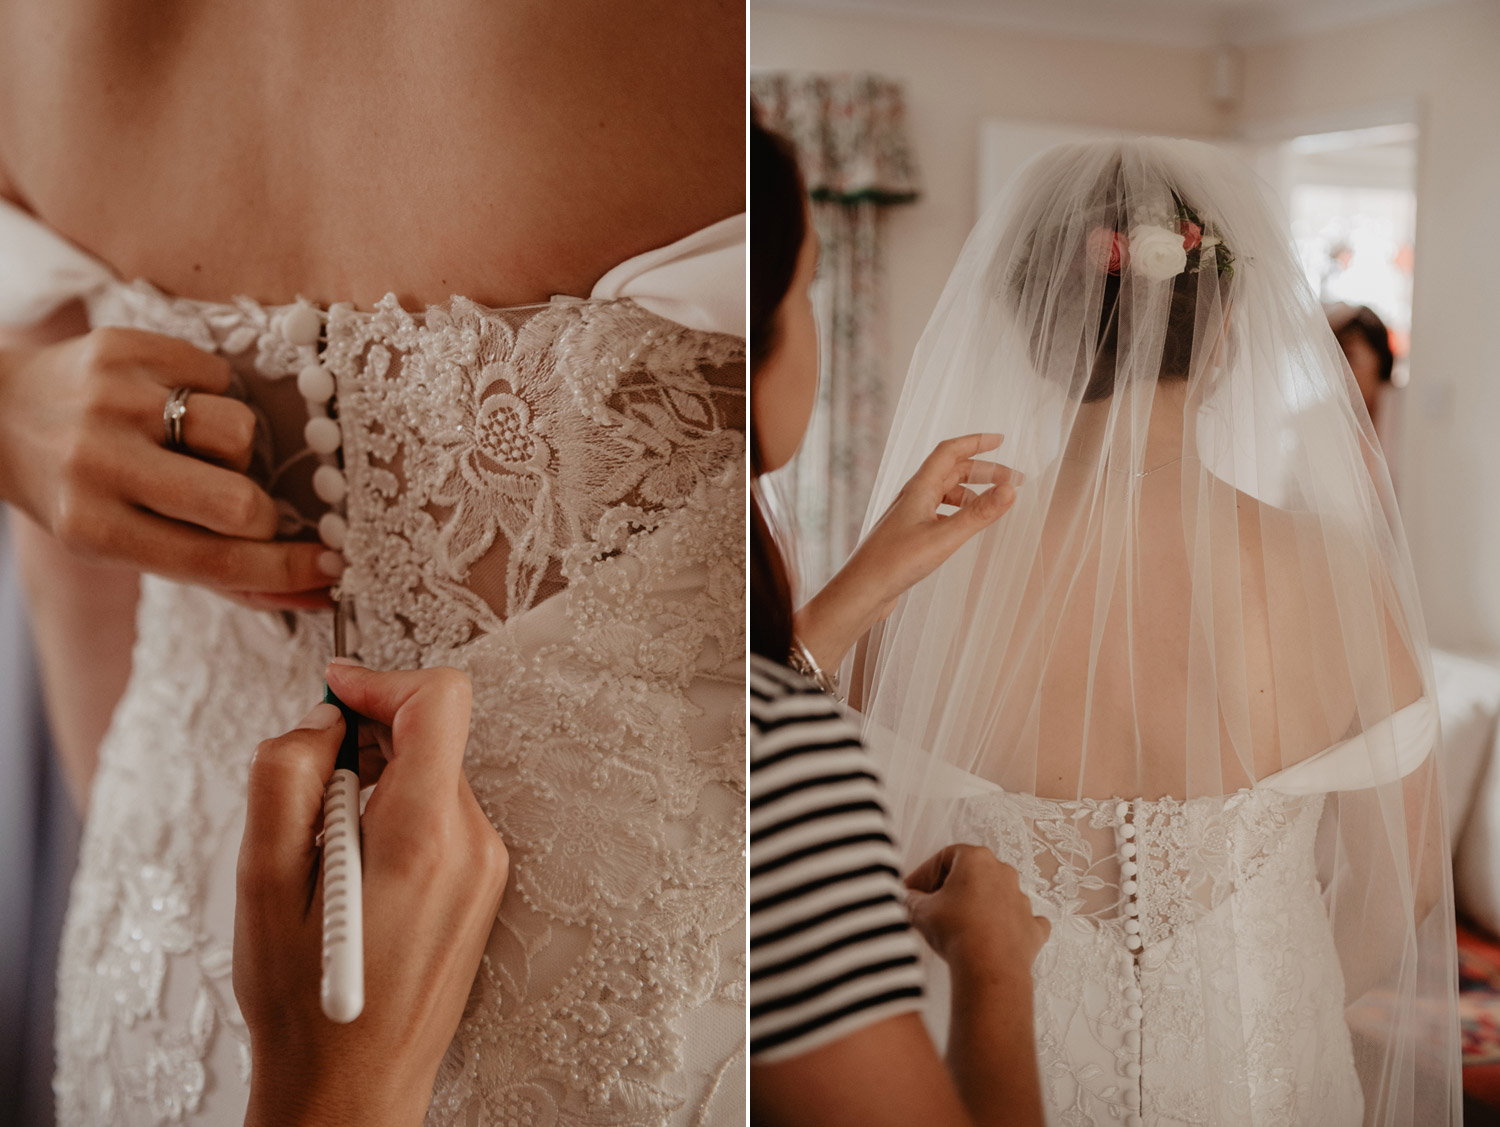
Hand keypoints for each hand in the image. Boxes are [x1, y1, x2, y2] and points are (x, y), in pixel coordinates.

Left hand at [0, 328, 332, 607]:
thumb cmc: (81, 494)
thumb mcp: (125, 545)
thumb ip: (217, 571)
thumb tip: (312, 595)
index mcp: (97, 530)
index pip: (217, 562)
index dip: (287, 571)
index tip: (333, 571)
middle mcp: (100, 465)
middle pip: (239, 501)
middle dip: (262, 511)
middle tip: (245, 506)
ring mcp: (112, 401)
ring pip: (239, 430)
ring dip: (238, 447)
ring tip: (200, 448)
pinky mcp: (125, 348)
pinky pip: (221, 376)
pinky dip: (216, 395)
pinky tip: (180, 403)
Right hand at [234, 664, 508, 1126]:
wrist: (354, 1091)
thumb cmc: (305, 1002)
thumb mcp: (261, 882)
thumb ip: (286, 778)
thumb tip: (324, 720)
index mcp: (425, 835)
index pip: (441, 700)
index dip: (382, 680)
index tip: (334, 692)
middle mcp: (475, 843)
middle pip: (429, 739)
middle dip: (364, 749)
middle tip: (310, 811)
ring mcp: (488, 867)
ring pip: (430, 779)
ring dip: (375, 792)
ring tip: (329, 866)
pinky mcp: (484, 886)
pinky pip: (440, 818)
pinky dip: (394, 823)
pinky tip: (358, 885)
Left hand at [795, 434, 1018, 670]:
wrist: (862, 591)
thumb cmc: (895, 562)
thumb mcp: (944, 537)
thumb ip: (978, 514)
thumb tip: (1010, 489)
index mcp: (919, 488)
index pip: (950, 452)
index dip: (976, 442)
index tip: (1001, 440)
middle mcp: (913, 497)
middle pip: (952, 471)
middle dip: (984, 471)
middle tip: (1014, 480)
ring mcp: (910, 515)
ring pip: (946, 493)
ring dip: (972, 493)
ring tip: (994, 505)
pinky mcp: (909, 535)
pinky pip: (940, 512)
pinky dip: (959, 512)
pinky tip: (966, 525)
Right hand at [904, 844, 1049, 976]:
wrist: (989, 968)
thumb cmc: (957, 932)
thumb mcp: (920, 911)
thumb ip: (912, 899)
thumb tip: (911, 900)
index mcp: (976, 859)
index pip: (944, 857)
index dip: (925, 874)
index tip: (914, 890)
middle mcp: (1003, 873)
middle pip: (972, 873)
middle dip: (952, 888)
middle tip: (933, 906)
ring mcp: (1021, 899)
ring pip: (996, 895)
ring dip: (978, 906)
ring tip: (958, 926)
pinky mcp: (1031, 926)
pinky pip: (1021, 920)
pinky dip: (1009, 926)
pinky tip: (995, 936)